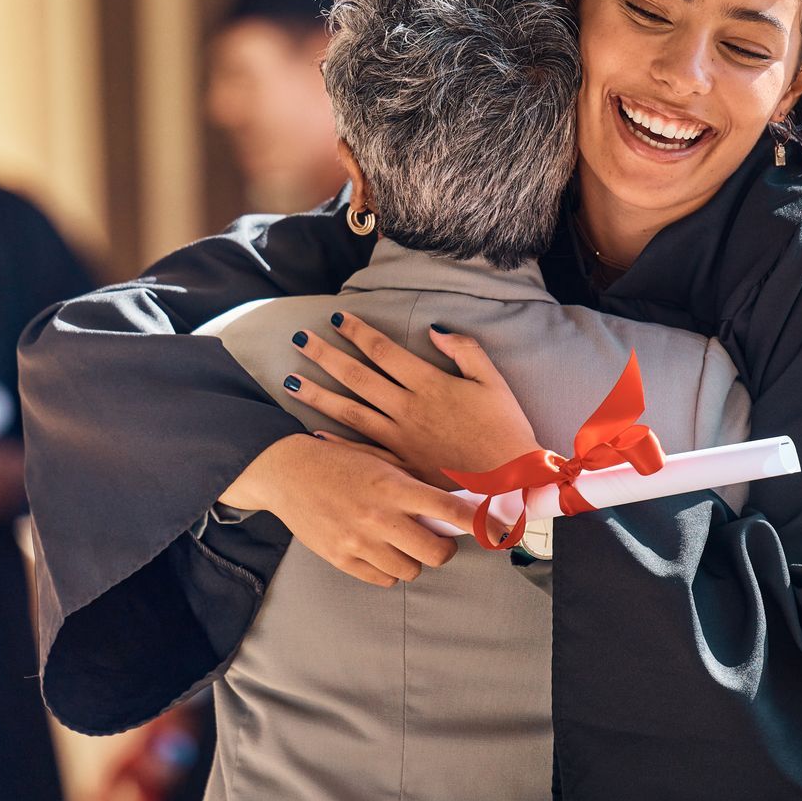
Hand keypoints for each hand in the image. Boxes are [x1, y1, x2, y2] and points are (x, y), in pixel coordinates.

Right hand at [219, 434, 486, 587]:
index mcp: (393, 486)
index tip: (497, 531)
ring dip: (413, 559)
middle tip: (436, 538)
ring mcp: (359, 542)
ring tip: (400, 541)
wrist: (286, 472)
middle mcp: (379, 517)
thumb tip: (456, 506)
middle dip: (443, 548)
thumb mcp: (381, 461)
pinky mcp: (342, 559)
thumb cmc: (340, 462)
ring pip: (411, 570)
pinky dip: (388, 569)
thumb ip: (415, 484)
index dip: (479, 524)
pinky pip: (383, 579)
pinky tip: (380, 550)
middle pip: (436, 553)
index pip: (449, 511)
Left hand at [285, 313, 539, 478]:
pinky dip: (336, 443)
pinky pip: (362, 453)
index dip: (357, 331)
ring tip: (289, 380)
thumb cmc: (506, 430)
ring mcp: (400, 441)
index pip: (383, 351)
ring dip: (318, 395)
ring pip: (350, 412)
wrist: (512, 483)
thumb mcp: (493, 381)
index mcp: (429, 385)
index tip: (335, 317)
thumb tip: (435, 329)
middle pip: (357, 377)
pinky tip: (313, 432)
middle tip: (299, 337)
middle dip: (325, 355)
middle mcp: (407, 410)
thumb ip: (465, 351)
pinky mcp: (400, 467)